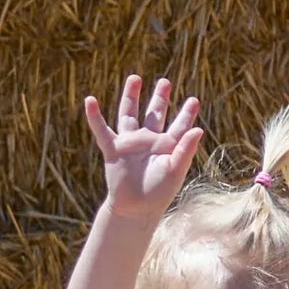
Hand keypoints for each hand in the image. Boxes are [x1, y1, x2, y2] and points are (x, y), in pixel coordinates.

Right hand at [83, 75, 204, 222]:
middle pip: (154, 114)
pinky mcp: (113, 150)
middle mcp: (148, 141)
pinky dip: (95, 117)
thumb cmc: (158, 193)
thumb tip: (198, 129)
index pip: (179, 126)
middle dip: (159, 99)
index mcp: (167, 146)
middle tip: (164, 82)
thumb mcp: (175, 170)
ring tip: (134, 78)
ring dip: (131, 97)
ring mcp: (130, 144)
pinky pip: (102, 130)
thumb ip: (186, 149)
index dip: (186, 114)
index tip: (194, 100)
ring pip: (129, 115)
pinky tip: (90, 100)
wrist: (135, 209)